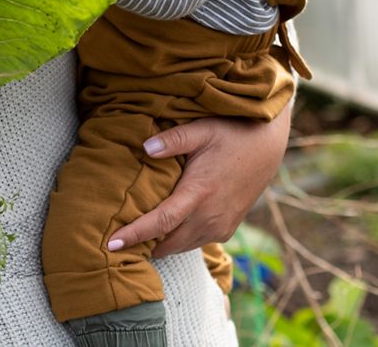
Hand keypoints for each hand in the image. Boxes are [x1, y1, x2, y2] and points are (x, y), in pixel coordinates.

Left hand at [108, 103, 290, 256]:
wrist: (267, 148)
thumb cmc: (231, 134)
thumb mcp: (202, 129)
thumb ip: (172, 140)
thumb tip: (143, 148)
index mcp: (200, 193)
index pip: (160, 222)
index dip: (134, 235)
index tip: (110, 243)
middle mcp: (210, 217)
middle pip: (167, 243)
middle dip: (141, 246)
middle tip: (113, 245)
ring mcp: (220, 226)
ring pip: (181, 246)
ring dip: (158, 245)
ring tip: (132, 240)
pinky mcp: (226, 229)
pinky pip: (194, 242)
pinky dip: (176, 241)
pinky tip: (161, 232)